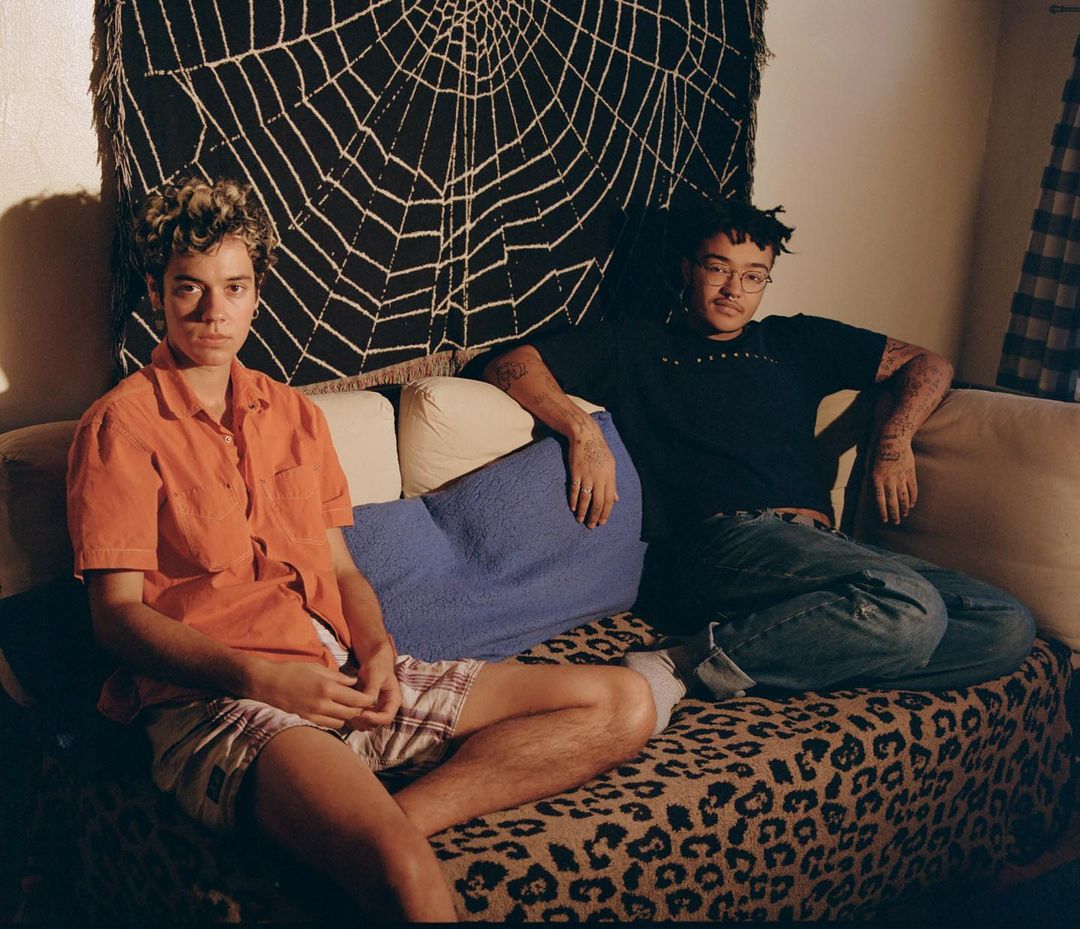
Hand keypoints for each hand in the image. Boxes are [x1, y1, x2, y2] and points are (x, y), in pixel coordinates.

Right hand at [245, 657, 374, 728]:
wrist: (265, 684)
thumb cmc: (291, 671)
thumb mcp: (317, 667)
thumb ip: (338, 677)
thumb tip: (354, 683)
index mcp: (327, 688)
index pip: (357, 699)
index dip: (367, 700)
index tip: (371, 697)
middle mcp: (322, 704)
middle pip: (351, 713)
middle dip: (359, 709)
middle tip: (361, 703)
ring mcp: (313, 715)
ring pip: (341, 722)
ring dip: (346, 716)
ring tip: (345, 707)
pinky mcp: (306, 722)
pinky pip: (328, 726)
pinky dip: (334, 721)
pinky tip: (331, 712)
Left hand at [345, 640, 401, 731]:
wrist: (374, 660)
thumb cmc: (377, 665)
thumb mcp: (375, 675)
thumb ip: (372, 690)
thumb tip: (365, 705)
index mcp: (394, 700)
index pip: (386, 718)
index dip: (374, 719)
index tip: (361, 713)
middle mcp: (386, 707)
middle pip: (376, 724)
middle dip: (363, 721)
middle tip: (351, 713)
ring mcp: (377, 709)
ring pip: (367, 724)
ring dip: (357, 721)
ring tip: (347, 711)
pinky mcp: (368, 708)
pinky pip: (361, 719)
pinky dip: (353, 718)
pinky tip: (345, 709)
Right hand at [568, 425, 618, 528]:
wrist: (586, 436)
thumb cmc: (600, 450)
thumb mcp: (611, 465)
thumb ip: (612, 484)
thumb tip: (616, 499)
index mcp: (610, 476)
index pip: (609, 500)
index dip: (606, 513)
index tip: (602, 523)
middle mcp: (600, 478)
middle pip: (598, 502)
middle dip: (594, 516)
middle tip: (591, 526)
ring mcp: (587, 475)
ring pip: (586, 498)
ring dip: (583, 511)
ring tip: (580, 520)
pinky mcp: (576, 472)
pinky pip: (575, 490)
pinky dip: (573, 500)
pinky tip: (573, 508)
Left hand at [871, 436, 917, 524]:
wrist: (892, 438)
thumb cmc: (877, 452)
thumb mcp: (869, 467)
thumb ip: (872, 481)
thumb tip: (873, 496)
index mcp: (876, 479)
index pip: (879, 500)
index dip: (882, 511)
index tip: (884, 520)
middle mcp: (888, 479)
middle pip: (892, 501)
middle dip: (894, 513)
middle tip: (895, 522)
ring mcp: (901, 476)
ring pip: (904, 497)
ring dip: (904, 508)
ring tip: (904, 515)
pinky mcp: (910, 472)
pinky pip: (912, 488)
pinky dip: (913, 497)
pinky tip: (912, 504)